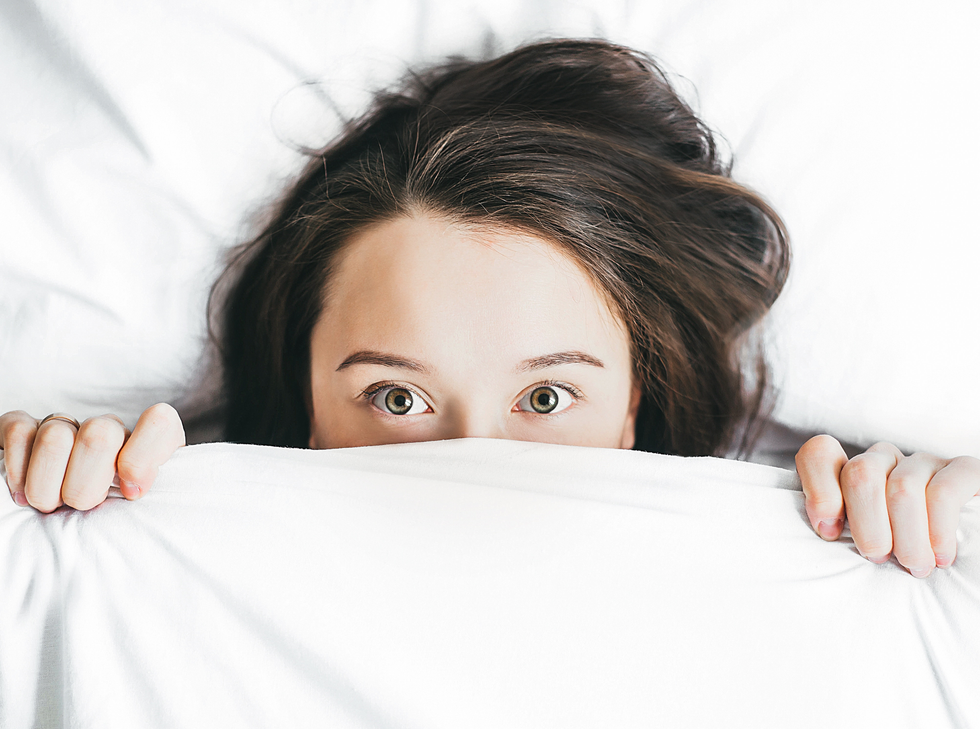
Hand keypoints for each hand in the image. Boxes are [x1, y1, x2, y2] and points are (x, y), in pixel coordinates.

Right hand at [0, 403, 184, 512]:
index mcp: (147, 446)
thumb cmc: (115, 520)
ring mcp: (68, 426)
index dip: (142, 457)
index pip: (159, 423)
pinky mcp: (26, 428)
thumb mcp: (143, 515)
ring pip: (56, 437)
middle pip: (100, 436)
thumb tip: (134, 491)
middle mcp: (110, 430)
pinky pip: (19, 432)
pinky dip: (18, 470)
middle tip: (80, 507)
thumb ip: (149, 501)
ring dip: (47, 486)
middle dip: (85, 486)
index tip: (131, 493)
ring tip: (51, 506)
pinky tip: (22, 494)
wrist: (67, 519)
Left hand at [796, 435, 979, 576]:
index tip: (829, 532)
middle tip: (878, 558)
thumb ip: (836, 529)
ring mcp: (923, 462)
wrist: (962, 560)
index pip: (819, 454)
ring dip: (906, 537)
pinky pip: (943, 492)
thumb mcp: (860, 544)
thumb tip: (825, 530)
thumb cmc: (898, 556)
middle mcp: (885, 459)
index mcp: (851, 473)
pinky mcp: (964, 470)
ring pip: (902, 488)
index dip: (819, 490)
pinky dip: (938, 529)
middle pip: (860, 473)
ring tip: (914, 566)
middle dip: (867, 525)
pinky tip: (941, 555)